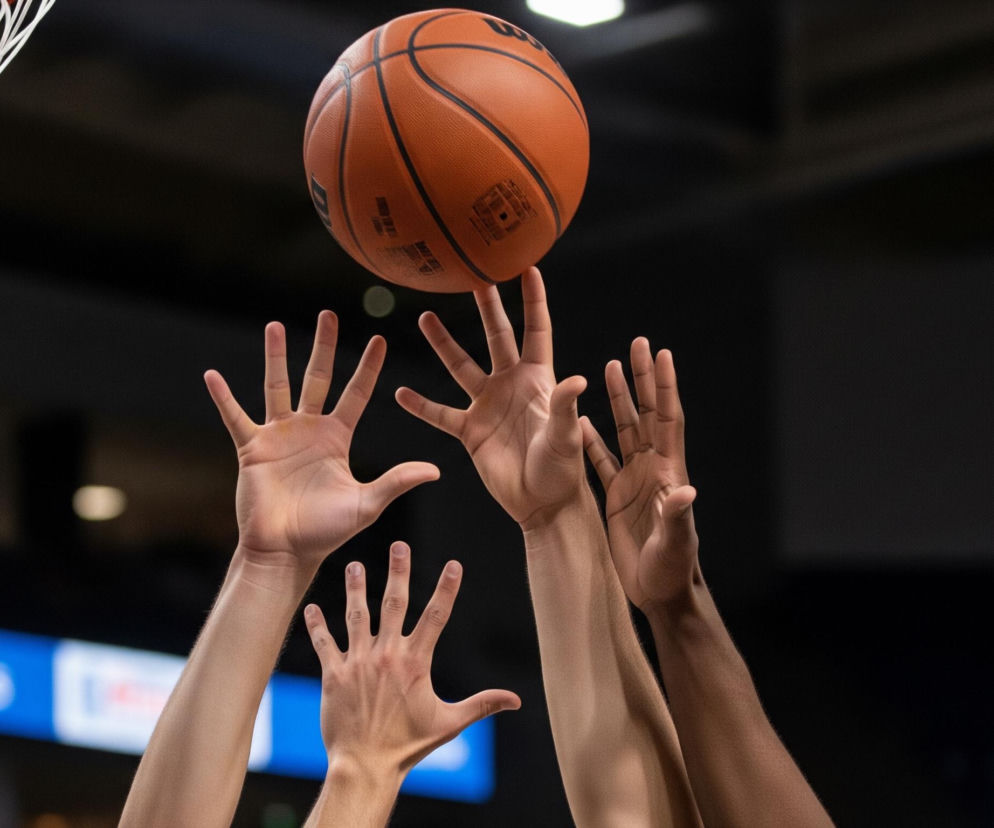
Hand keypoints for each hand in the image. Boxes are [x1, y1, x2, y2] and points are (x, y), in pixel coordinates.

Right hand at [204, 312, 438, 567]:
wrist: (287, 551)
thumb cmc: (327, 531)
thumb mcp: (368, 503)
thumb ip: (397, 482)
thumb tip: (437, 471)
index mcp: (337, 438)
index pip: (356, 393)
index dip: (368, 368)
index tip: (379, 339)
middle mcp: (309, 430)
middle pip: (318, 378)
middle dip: (324, 347)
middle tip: (329, 314)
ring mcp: (279, 436)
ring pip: (277, 386)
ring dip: (276, 357)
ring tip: (275, 326)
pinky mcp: (252, 448)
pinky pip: (236, 417)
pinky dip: (224, 398)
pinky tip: (211, 375)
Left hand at [304, 542, 520, 778]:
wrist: (364, 766)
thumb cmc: (408, 746)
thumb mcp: (450, 723)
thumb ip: (482, 704)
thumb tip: (517, 701)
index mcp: (415, 662)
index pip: (436, 617)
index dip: (447, 589)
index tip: (454, 564)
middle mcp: (387, 655)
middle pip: (394, 604)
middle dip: (399, 572)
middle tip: (399, 545)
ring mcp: (358, 662)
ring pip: (357, 616)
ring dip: (356, 589)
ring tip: (355, 566)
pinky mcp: (333, 674)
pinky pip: (324, 644)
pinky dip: (317, 625)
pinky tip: (312, 607)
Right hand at [395, 267, 586, 525]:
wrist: (543, 504)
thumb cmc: (563, 469)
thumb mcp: (566, 436)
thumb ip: (566, 406)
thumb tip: (577, 380)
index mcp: (539, 379)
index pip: (536, 331)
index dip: (534, 301)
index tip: (529, 268)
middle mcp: (510, 384)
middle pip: (496, 337)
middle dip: (487, 308)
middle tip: (474, 276)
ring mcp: (488, 405)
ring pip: (460, 366)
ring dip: (443, 344)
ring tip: (425, 318)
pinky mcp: (470, 431)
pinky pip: (441, 414)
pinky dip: (421, 405)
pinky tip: (400, 393)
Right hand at [581, 339, 698, 610]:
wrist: (660, 591)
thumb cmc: (673, 569)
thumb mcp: (676, 542)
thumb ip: (678, 516)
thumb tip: (686, 491)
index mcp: (668, 471)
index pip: (668, 419)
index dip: (665, 387)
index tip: (661, 354)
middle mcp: (653, 468)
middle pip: (646, 413)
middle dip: (642, 379)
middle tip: (636, 344)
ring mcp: (635, 479)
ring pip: (625, 430)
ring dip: (619, 399)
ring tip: (609, 367)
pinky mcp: (618, 495)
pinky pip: (602, 459)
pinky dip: (591, 439)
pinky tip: (581, 421)